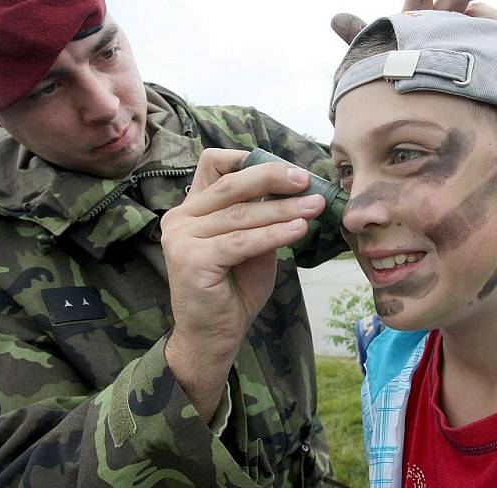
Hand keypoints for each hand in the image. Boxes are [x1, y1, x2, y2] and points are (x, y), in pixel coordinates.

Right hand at [160, 148, 324, 420]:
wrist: (212, 337)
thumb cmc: (233, 289)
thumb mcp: (252, 245)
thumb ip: (262, 217)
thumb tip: (298, 188)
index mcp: (192, 207)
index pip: (213, 164)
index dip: (248, 159)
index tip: (287, 168)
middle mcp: (180, 217)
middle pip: (231, 184)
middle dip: (273, 178)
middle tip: (307, 180)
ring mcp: (181, 238)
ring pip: (241, 215)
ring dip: (283, 209)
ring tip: (315, 206)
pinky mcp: (191, 260)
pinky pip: (241, 242)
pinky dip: (273, 234)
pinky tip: (299, 229)